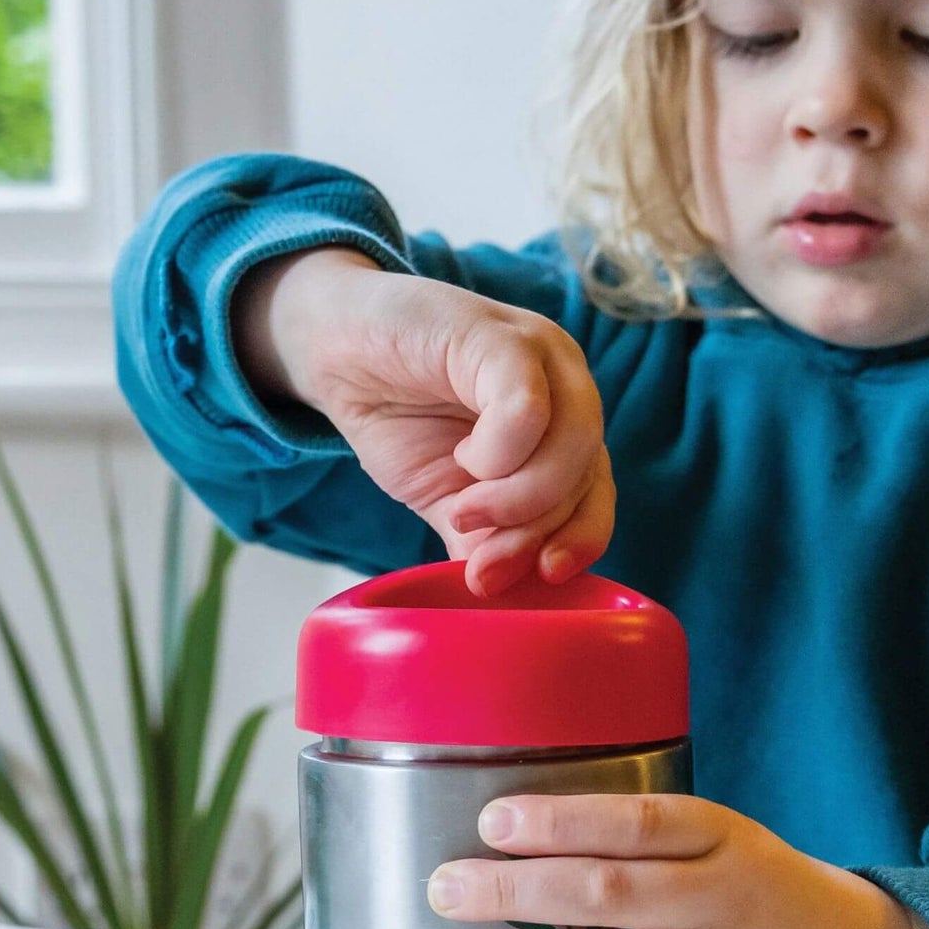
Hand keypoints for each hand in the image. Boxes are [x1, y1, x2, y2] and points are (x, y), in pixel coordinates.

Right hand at [233, 248, 613, 594]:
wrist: (332, 346)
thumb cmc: (395, 413)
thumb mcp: (444, 494)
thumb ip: (483, 539)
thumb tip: (508, 593)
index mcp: (561, 424)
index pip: (596, 496)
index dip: (576, 544)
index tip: (537, 578)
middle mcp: (566, 384)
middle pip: (588, 475)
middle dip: (536, 531)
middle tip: (482, 558)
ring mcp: (539, 353)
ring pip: (573, 443)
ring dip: (517, 498)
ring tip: (463, 508)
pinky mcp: (499, 335)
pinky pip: (528, 408)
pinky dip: (499, 453)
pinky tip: (463, 458)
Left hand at [416, 793, 928, 928]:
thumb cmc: (768, 895)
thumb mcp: (727, 841)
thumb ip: (645, 837)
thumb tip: (523, 831)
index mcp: (717, 840)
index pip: (632, 820)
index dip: (560, 818)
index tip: (492, 820)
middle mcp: (713, 909)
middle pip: (603, 894)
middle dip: (513, 892)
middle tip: (442, 888)